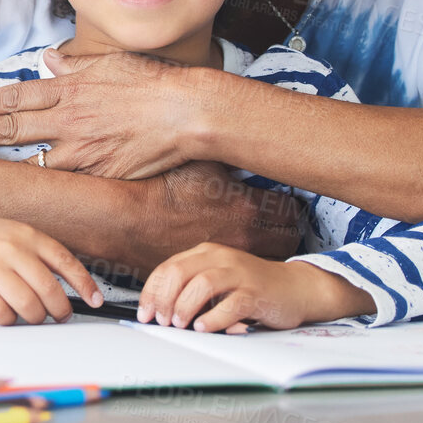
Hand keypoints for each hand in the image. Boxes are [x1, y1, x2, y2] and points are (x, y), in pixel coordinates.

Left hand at [0, 49, 202, 179]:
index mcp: (68, 89)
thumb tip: (50, 60)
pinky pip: (63, 182)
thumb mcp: (110, 63)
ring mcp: (81, 148)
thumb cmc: (155, 83)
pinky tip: (15, 197)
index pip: (11, 96)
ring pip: (28, 160)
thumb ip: (75, 66)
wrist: (189, 111)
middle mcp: (68, 118)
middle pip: (8, 127)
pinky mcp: (99, 172)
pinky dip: (39, 189)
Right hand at [0, 210, 103, 326]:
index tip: (95, 300)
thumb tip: (68, 285)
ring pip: (29, 307)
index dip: (85, 285)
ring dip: (35, 318)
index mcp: (26, 235)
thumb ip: (37, 255)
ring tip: (31, 316)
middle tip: (58, 315)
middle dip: (59, 311)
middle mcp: (11, 249)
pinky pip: (2, 314)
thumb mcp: (11, 233)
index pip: (66, 262)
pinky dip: (9, 320)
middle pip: (50, 291)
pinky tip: (6, 313)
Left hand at [138, 243, 372, 332]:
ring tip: (180, 325)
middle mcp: (221, 258)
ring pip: (203, 284)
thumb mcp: (217, 282)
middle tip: (161, 321)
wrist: (296, 288)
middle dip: (164, 299)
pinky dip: (214, 317)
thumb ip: (192, 290)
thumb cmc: (252, 288)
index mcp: (206, 253)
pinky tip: (204, 327)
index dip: (152, 292)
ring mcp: (240, 273)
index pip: (168, 268)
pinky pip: (232, 303)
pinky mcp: (257, 292)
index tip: (145, 313)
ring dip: (185, 306)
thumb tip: (159, 311)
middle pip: (180, 272)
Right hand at [140, 161, 303, 267]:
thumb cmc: (159, 190)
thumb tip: (249, 149)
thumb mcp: (203, 162)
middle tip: (275, 222)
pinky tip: (225, 251)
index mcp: (247, 209)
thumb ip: (234, 160)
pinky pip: (234, 272)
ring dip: (263, 250)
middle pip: (289, 242)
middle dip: (285, 231)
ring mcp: (227, 260)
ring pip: (265, 261)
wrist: (128, 220)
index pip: (293, 211)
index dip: (291, 205)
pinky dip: (235, 264)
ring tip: (251, 237)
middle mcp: (244, 239)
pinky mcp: (210, 273)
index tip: (286, 202)